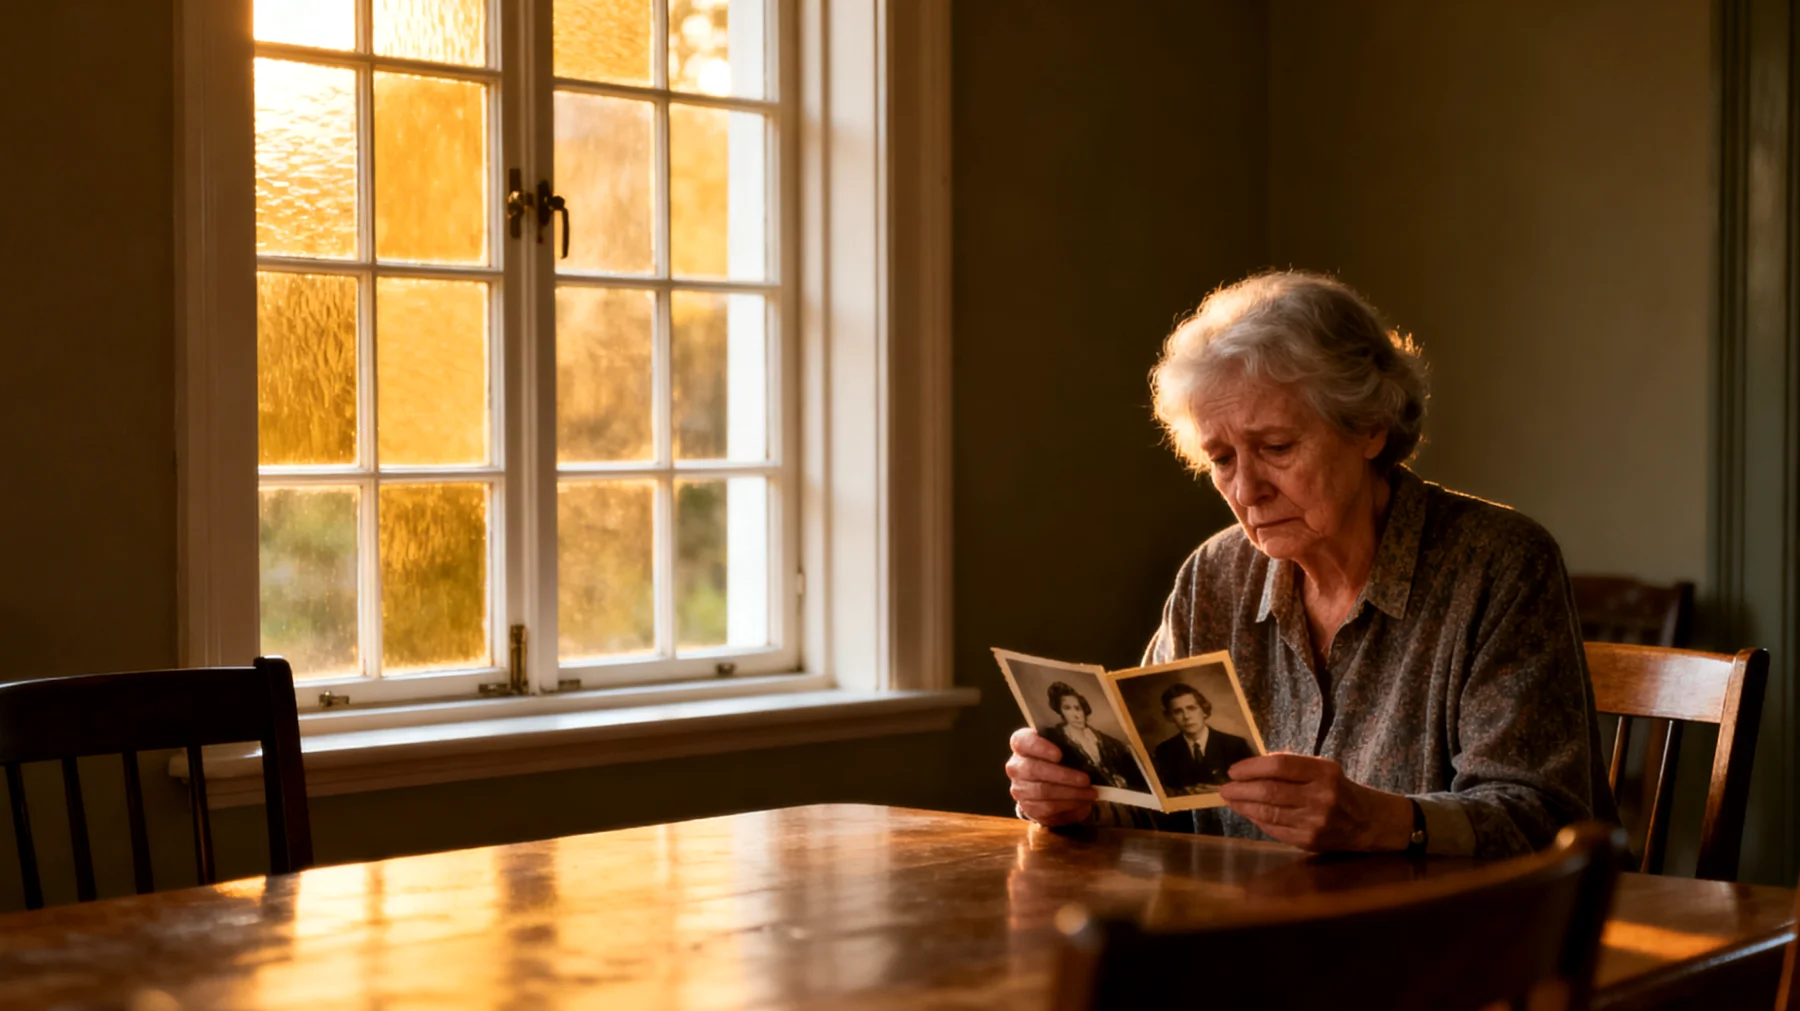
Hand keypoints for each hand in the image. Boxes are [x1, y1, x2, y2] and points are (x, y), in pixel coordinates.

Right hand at [1006, 728, 1097, 826]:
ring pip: (1043, 791)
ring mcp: (1019, 789)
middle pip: (1034, 770)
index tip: (1059, 754)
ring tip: (1090, 793)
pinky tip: (1083, 803)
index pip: (1022, 741)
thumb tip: (1091, 753)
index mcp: (1021, 744)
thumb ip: (1068, 745)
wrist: (1046, 782)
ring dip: (1071, 793)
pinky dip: (1069, 806)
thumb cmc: (1058, 759)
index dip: (1039, 747)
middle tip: (1086, 780)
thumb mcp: (1061, 746)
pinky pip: (1048, 808)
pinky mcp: (1028, 808)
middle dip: (1064, 776)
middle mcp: (1016, 767)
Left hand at [1216, 752, 1412, 851]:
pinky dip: (1256, 819)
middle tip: (1224, 787)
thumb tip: (1250, 767)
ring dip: (1243, 805)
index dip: (1252, 767)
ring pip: (1268, 812)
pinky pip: (1274, 828)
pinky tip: (1247, 812)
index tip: (1233, 770)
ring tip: (1230, 799)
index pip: (1280, 765)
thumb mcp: (1323, 769)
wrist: (1370, 822)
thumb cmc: (1339, 789)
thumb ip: (1291, 766)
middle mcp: (1321, 797)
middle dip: (1241, 789)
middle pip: (1270, 791)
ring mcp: (1315, 821)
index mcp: (1324, 772)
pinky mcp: (1309, 840)